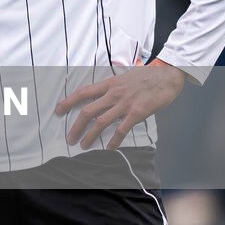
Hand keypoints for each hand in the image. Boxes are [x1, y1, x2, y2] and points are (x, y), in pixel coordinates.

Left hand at [56, 59, 186, 150]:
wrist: (167, 75)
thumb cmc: (146, 76)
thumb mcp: (124, 77)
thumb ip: (112, 87)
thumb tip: (102, 95)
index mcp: (109, 84)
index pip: (83, 92)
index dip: (68, 101)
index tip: (58, 110)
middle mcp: (113, 94)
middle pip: (87, 111)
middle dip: (75, 126)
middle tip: (69, 138)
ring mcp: (124, 104)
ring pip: (101, 122)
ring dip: (90, 136)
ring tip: (83, 145)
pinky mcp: (137, 113)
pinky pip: (121, 129)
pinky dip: (114, 140)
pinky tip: (108, 148)